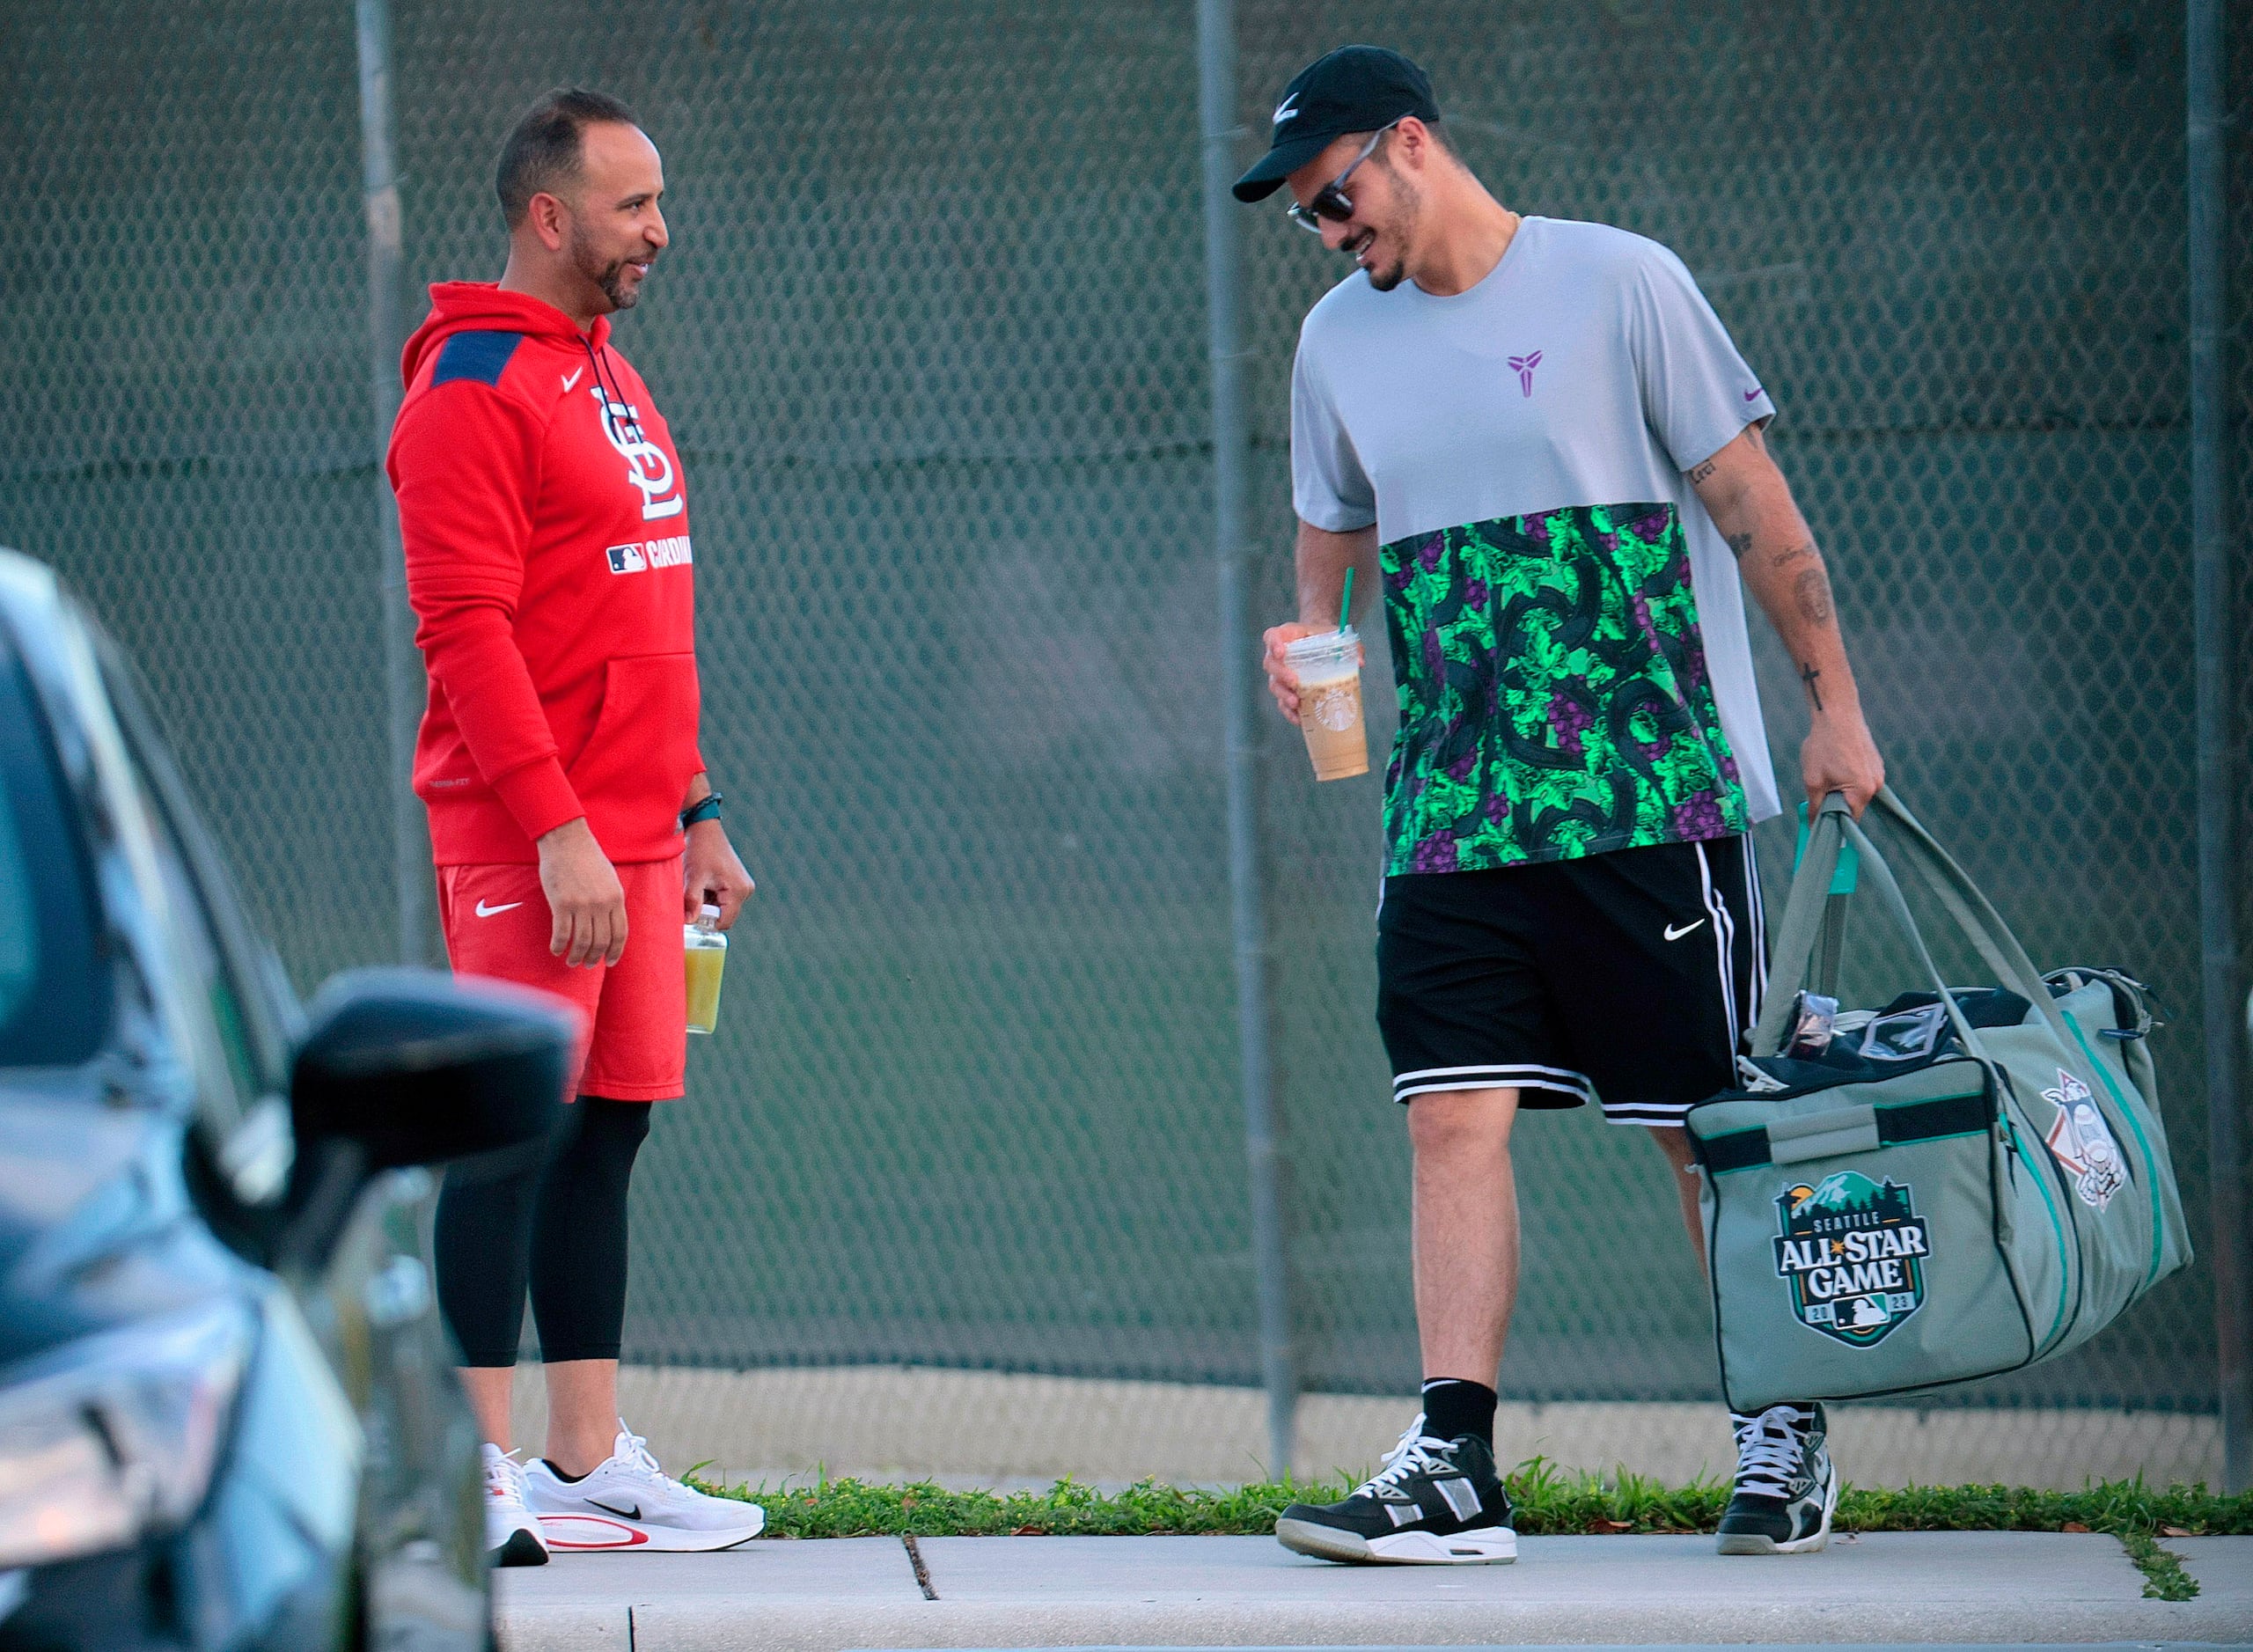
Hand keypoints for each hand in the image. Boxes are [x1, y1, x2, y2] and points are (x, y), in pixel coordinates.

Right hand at [537, 818, 627, 966]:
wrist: (566, 840)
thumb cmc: (587, 857)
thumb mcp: (609, 878)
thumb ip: (611, 900)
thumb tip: (610, 923)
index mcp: (616, 898)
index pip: (620, 933)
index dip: (616, 951)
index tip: (611, 961)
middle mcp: (601, 904)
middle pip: (601, 941)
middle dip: (595, 957)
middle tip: (588, 964)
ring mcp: (581, 905)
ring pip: (581, 941)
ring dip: (576, 956)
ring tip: (572, 961)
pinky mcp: (561, 903)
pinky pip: (561, 933)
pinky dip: (559, 945)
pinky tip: (556, 950)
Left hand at [683, 818, 754, 929]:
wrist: (704, 829)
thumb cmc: (700, 850)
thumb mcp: (693, 877)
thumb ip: (692, 901)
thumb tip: (689, 923)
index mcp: (738, 890)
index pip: (724, 922)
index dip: (706, 923)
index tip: (690, 913)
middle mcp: (745, 890)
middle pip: (724, 916)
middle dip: (706, 912)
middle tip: (691, 897)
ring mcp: (743, 885)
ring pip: (722, 908)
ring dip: (707, 903)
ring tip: (697, 886)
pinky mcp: (737, 882)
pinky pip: (724, 899)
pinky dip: (711, 896)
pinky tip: (703, 883)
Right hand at [1261, 621, 1363, 724]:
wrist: (1323, 647)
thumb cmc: (1328, 640)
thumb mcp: (1340, 638)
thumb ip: (1352, 647)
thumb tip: (1359, 663)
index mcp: (1288, 636)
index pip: (1272, 636)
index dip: (1273, 643)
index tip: (1281, 652)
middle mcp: (1279, 656)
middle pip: (1270, 663)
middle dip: (1280, 674)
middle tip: (1294, 681)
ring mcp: (1280, 675)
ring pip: (1274, 685)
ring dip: (1283, 695)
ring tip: (1296, 703)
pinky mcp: (1287, 692)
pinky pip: (1282, 703)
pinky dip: (1289, 712)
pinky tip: (1299, 719)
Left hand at [1801, 707, 1884, 819]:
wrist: (1836, 713)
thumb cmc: (1824, 745)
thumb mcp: (1812, 780)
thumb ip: (1814, 806)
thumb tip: (1814, 825)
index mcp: (1863, 791)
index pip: (1850, 820)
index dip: (1834, 823)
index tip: (1820, 820)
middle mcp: (1876, 784)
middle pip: (1853, 805)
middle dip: (1835, 803)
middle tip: (1818, 792)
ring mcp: (1878, 771)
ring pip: (1856, 791)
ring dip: (1840, 788)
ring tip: (1826, 772)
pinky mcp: (1874, 761)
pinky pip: (1860, 778)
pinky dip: (1847, 776)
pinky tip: (1834, 763)